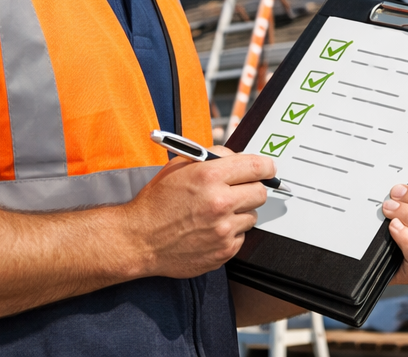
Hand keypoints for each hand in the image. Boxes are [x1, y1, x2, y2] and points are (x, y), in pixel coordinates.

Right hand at [124, 147, 273, 278]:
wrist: (139, 239)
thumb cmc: (157, 202)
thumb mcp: (181, 165)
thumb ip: (213, 155)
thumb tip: (238, 157)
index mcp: (210, 176)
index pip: (257, 166)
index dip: (267, 166)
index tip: (268, 169)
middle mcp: (219, 202)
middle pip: (260, 192)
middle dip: (252, 188)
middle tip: (238, 190)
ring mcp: (222, 230)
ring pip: (252, 216)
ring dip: (240, 212)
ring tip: (216, 213)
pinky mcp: (222, 251)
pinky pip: (241, 237)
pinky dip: (231, 233)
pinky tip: (211, 229)